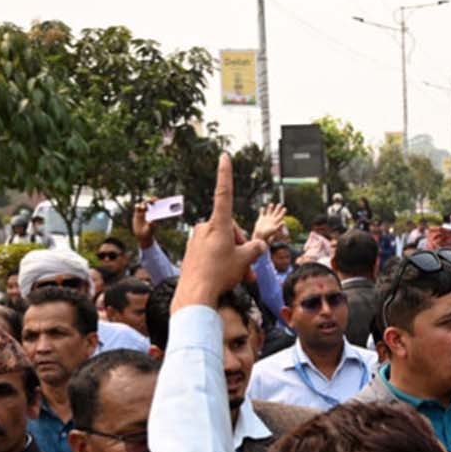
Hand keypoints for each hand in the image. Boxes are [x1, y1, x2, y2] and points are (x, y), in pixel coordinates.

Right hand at [132, 198, 155, 248]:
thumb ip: (151, 226)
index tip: (157, 200)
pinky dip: (137, 206)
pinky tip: (137, 206)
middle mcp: (149, 212)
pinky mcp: (137, 214)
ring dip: (144, 204)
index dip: (157, 201)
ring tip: (144, 207)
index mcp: (155, 214)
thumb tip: (152, 221)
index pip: (156, 205)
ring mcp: (143, 212)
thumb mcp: (150, 230)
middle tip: (151, 200)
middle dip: (150, 200)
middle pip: (149, 203)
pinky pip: (137, 208)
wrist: (141, 235)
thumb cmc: (148, 232)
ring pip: (143, 204)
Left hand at [172, 154, 266, 311]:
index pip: (224, 193)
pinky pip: (211, 251)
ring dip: (232, 256)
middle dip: (240, 246)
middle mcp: (205, 227)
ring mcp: (196, 239)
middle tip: (246, 268)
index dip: (225, 174)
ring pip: (221, 242)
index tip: (224, 156)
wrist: (194, 294)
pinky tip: (222, 276)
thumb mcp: (245, 260)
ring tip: (237, 276)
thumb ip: (255, 248)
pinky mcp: (191, 250)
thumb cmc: (220, 275)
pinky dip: (220, 261)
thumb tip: (259, 245)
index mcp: (219, 225)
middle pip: (230, 230)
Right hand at [253, 203, 287, 241]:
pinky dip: (261, 211)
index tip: (285, 208)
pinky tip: (262, 208)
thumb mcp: (274, 230)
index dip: (282, 212)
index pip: (280, 216)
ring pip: (269, 212)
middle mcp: (271, 220)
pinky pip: (262, 214)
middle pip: (275, 213)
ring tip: (271, 204)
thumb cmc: (267, 234)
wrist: (260, 236)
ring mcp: (266, 219)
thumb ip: (279, 226)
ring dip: (270, 208)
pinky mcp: (261, 219)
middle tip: (280, 204)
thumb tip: (284, 222)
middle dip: (278, 208)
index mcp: (275, 221)